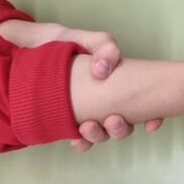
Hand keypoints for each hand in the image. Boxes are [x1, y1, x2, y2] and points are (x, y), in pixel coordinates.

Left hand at [0, 20, 162, 152]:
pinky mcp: (66, 121)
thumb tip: (103, 71)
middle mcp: (106, 103)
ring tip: (87, 127)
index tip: (151, 124)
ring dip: (100, 136)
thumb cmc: (66, 44)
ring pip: (102, 135)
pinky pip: (79, 140)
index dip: (153, 118)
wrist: (31, 48)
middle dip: (121, 129)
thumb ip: (104, 47)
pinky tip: (74, 139)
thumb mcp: (90, 40)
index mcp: (118, 85)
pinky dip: (80, 142)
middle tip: (111, 120)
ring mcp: (87, 113)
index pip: (143, 106)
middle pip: (123, 125)